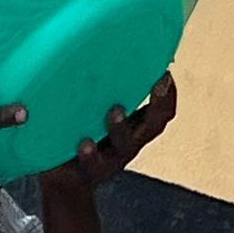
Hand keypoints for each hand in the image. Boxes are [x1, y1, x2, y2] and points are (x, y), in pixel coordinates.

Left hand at [43, 73, 176, 191]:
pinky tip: (84, 144)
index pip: (162, 112)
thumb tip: (100, 50)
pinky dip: (90, 155)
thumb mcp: (95, 115)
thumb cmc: (82, 137)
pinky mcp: (88, 172)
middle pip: (152, 126)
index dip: (168, 94)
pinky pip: (91, 165)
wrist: (64, 182)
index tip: (166, 72)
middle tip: (158, 83)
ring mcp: (111, 160)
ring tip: (115, 111)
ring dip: (121, 127)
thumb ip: (104, 95)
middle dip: (159, 103)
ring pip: (124, 145)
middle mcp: (128, 144)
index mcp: (134, 129)